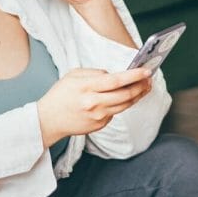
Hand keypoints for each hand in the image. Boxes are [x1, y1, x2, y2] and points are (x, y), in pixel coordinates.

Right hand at [37, 67, 153, 145]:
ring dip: (137, 95)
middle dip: (141, 86)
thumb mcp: (73, 76)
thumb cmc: (60, 95)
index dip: (134, 75)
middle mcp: (94, 104)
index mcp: (86, 88)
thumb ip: (94, 73)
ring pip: (125, 105)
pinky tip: (123, 98)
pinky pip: (115, 112)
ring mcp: (98, 117)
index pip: (116, 81)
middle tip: (149, 79)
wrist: (48, 120)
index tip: (146, 70)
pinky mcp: (99, 125)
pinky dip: (121, 104)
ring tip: (144, 87)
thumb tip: (114, 75)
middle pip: (125, 95)